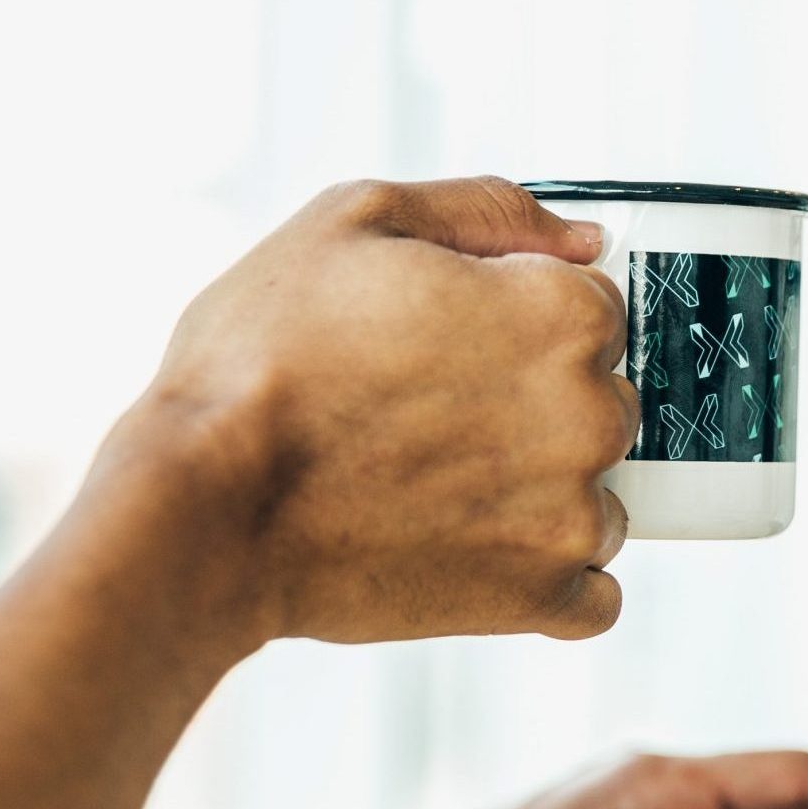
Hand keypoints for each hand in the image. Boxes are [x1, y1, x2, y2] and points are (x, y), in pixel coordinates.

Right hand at [112, 177, 638, 647]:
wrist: (205, 506)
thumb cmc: (261, 360)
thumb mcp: (354, 221)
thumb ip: (489, 210)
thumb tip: (582, 237)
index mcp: (560, 313)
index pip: (596, 308)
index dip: (517, 319)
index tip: (450, 344)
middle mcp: (588, 411)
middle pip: (602, 402)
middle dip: (534, 407)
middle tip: (426, 417)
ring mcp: (571, 512)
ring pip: (599, 496)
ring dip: (540, 496)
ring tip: (432, 488)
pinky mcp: (538, 597)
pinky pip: (592, 595)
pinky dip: (544, 580)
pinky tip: (469, 553)